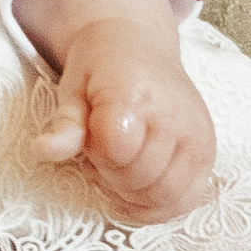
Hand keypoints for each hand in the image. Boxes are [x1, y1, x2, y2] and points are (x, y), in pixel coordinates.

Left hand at [17, 0, 215, 223]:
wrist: (139, 46)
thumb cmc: (100, 68)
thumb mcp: (71, 88)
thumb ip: (64, 125)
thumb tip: (44, 150)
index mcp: (136, 94)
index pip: (115, 150)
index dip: (95, 153)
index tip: (90, 135)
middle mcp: (176, 117)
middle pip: (139, 180)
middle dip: (111, 176)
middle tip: (101, 152)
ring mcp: (198, 139)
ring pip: (163, 198)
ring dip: (133, 194)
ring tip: (120, 164)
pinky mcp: (207, 156)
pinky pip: (184, 202)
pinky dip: (155, 205)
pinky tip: (137, 183)